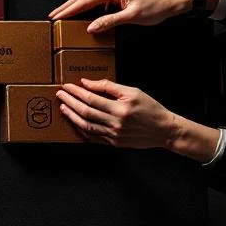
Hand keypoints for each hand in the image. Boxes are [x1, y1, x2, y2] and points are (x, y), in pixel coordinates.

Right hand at [49, 0, 207, 31]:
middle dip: (66, 6)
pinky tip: (82, 15)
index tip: (56, 16)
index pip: (84, 1)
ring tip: (62, 15)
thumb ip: (110, 21)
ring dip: (74, 6)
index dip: (69, 10)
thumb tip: (91, 28)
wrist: (171, 0)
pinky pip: (96, 1)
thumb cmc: (156, 6)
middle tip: (53, 16)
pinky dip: (86, 7)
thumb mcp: (132, 16)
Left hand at [57, 79, 220, 161]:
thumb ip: (109, 86)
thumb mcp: (133, 92)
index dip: (76, 92)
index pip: (91, 99)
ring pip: (86, 126)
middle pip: (85, 112)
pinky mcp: (114, 143)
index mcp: (120, 108)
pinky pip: (92, 137)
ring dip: (72, 116)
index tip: (67, 86)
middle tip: (60, 95)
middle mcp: (116, 123)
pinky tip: (74, 122)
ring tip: (63, 107)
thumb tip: (87, 83)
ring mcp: (114, 135)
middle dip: (70, 102)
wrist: (164, 130)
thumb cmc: (150, 108)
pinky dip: (81, 130)